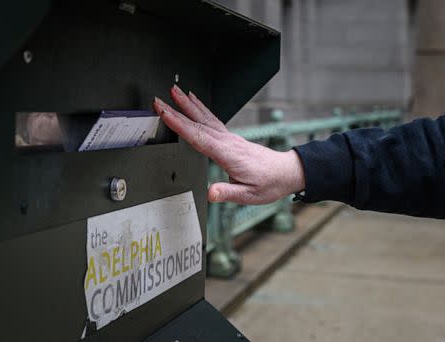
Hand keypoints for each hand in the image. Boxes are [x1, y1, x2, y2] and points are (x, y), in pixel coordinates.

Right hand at [153, 85, 305, 204]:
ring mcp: (229, 137)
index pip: (198, 137)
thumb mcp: (249, 195)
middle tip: (159, 99)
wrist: (285, 173)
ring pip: (204, 117)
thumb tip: (211, 193)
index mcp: (228, 154)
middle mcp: (227, 141)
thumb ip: (228, 193)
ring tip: (174, 91)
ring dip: (187, 104)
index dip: (180, 125)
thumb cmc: (268, 183)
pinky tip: (194, 101)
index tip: (165, 114)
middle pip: (197, 123)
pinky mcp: (230, 137)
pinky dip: (200, 108)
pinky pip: (212, 119)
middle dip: (176, 110)